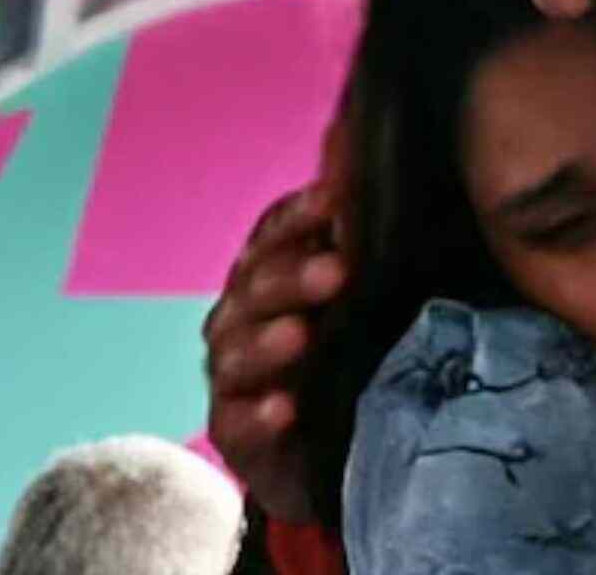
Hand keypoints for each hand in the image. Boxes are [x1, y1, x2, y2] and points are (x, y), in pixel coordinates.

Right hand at [204, 184, 349, 522]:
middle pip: (256, 289)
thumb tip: (358, 145)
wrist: (327, 449)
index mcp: (269, 274)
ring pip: (238, 353)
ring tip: (301, 335)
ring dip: (267, 343)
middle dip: (293, 278)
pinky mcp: (234, 433)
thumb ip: (357, 234)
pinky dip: (259, 416)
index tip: (335, 197)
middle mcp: (241, 318)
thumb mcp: (363, 295)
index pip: (275, 235)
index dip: (299, 216)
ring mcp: (232, 376)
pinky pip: (238, 423)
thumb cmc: (344, 353)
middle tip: (338, 271)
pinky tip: (284, 409)